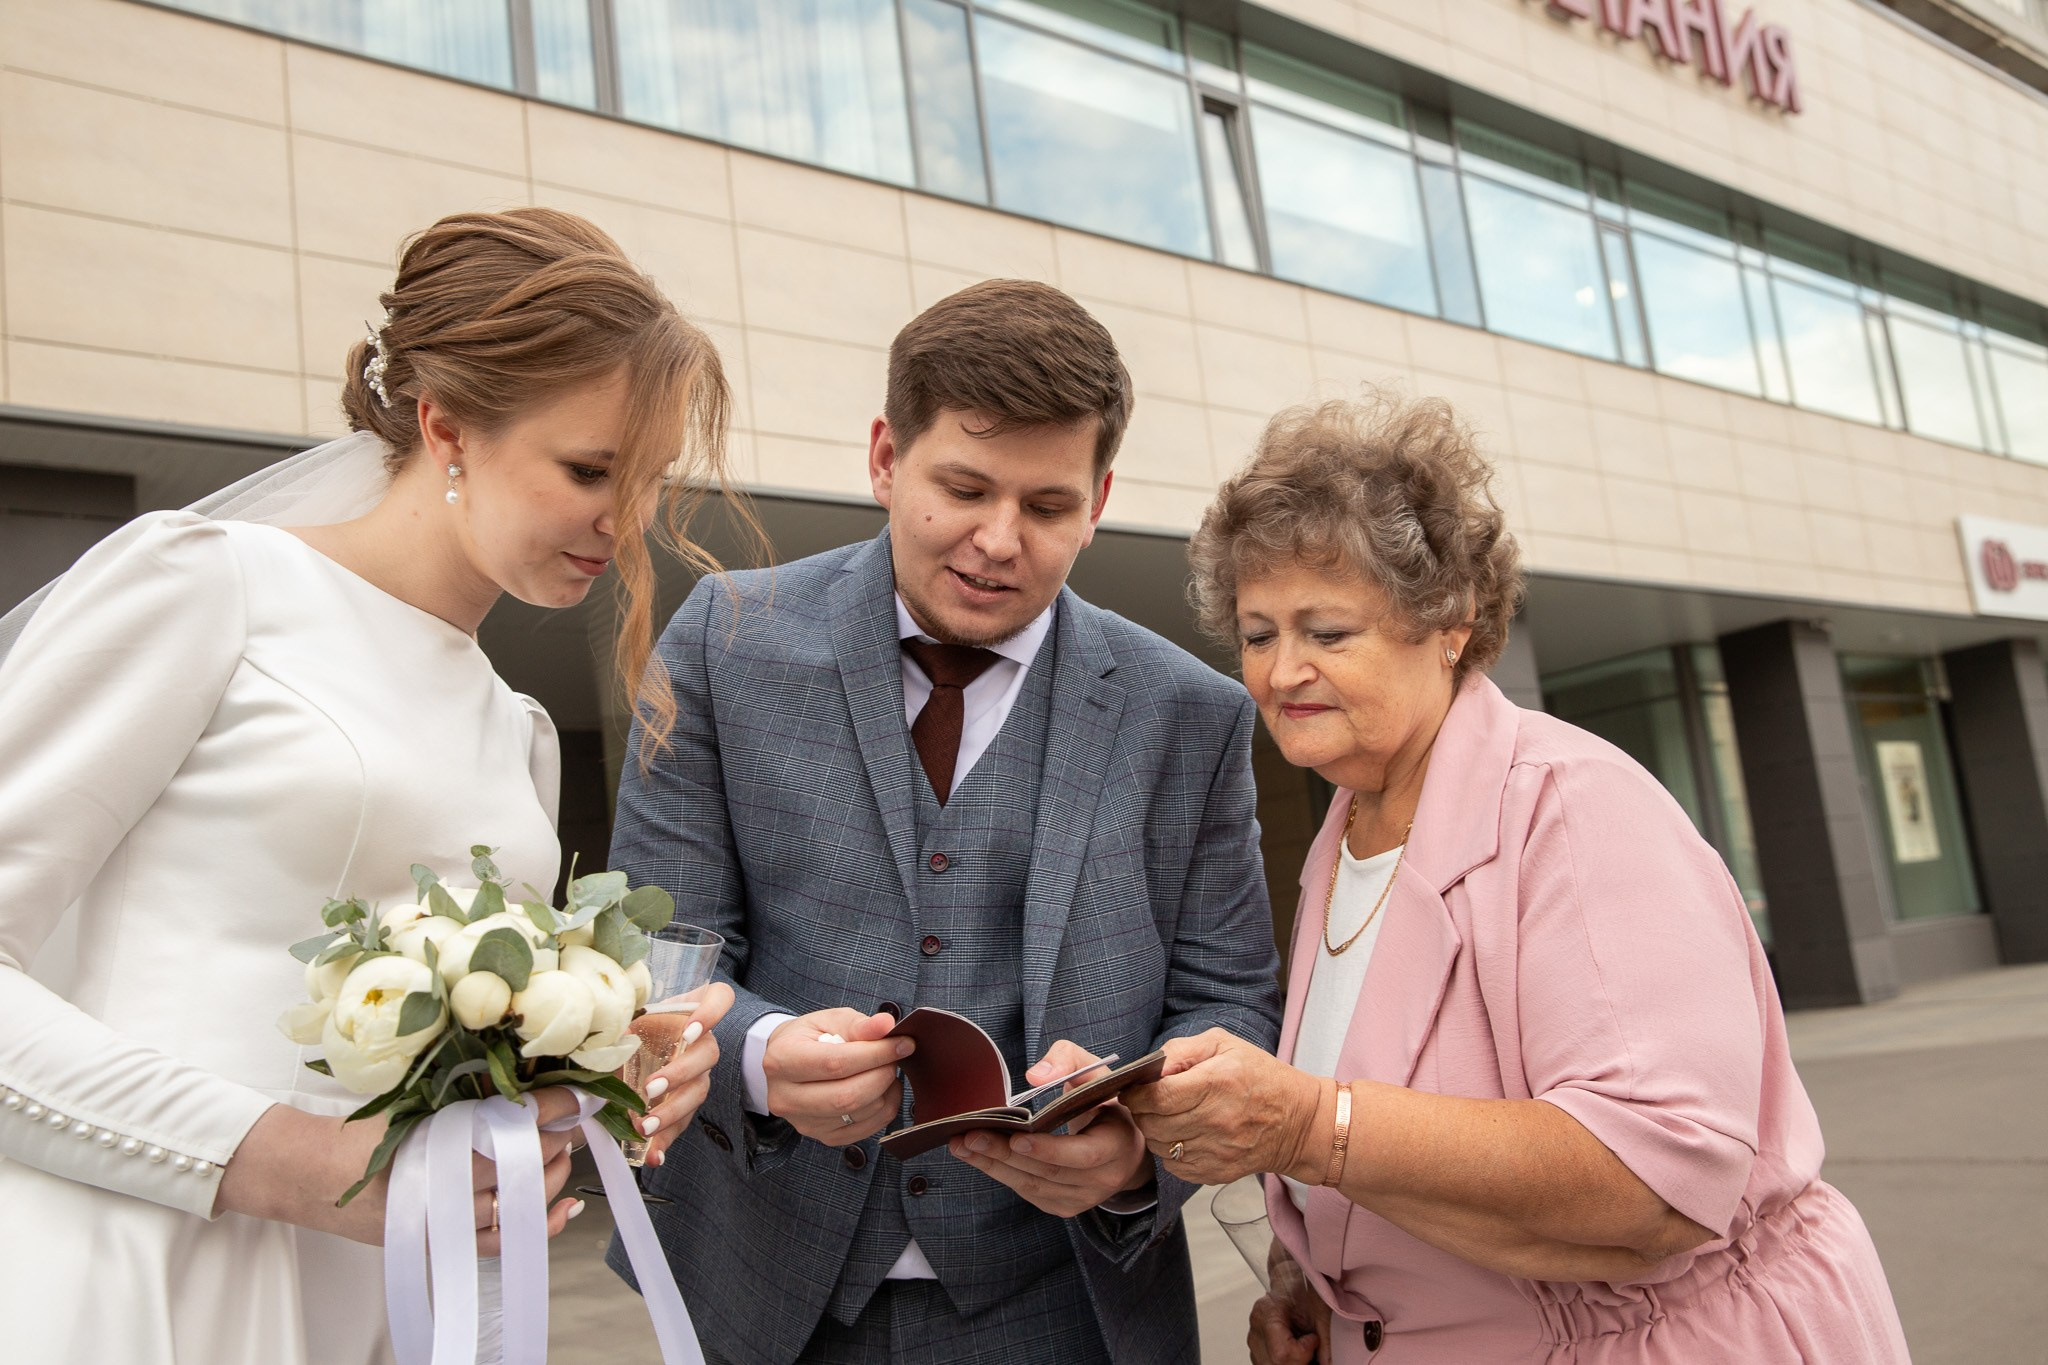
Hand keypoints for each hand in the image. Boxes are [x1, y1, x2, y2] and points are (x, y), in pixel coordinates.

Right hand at [219, 1086, 584, 1252]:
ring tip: (560, 1154)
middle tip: (572, 1120)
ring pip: (522, 1198)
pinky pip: (505, 1239)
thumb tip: (527, 1084)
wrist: (314, 1177)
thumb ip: (466, 1096)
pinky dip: (542, 1225)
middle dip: (559, 1136)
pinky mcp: (446, 1240)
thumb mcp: (415, 1102)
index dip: (558, 1102)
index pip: (517, 1114)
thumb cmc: (362, 1133)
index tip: (584, 1091)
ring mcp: (449, 1212)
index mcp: (442, 1129)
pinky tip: (567, 1206)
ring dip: (552, 1175)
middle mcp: (448, 1173)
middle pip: (527, 1156)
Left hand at [630, 982, 733, 1166]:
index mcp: (688, 1012)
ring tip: (645, 1126)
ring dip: (672, 1112)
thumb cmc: (631, 1028)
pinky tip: (653, 1154)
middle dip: (681, 1074)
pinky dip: (666, 1140)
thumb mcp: (623, 1021)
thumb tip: (600, 1038)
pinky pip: (682, 1122)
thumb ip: (618, 1025)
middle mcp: (700, 1042)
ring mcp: (696, 1074)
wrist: (627, 1052)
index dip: (712, 1012)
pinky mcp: (684, 1103)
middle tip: (652, 1089)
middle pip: (708, 1054)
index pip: (719, 998)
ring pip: (697, 1092)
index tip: (690, 1031)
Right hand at [763, 1008, 911, 1144]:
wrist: (789, 1065)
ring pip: (859, 1113)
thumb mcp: (830, 1020)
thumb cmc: (811, 1037)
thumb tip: (887, 1025)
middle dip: (882, 1075)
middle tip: (895, 1058)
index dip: (875, 1054)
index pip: (835, 1063)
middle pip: (847, 1096)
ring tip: (885, 1069)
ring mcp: (804, 1123)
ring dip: (885, 1091)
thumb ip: (859, 1024)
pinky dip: (884, 1108)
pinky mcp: (823, 1137)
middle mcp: (786, 1097)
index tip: (902, 1044)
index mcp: (782, 1060)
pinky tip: (881, 1089)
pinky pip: (865, 1129)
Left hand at [946, 1040, 1150, 1218]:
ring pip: (1032, 1185)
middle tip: (971, 1135)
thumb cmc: (1102, 1100)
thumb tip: (1035, 1077)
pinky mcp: (1063, 1206)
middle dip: (1005, 1153)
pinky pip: (1027, 1192)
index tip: (1017, 1137)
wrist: (1120, 1144)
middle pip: (1048, 1171)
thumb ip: (1067, 1061)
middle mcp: (1103, 1179)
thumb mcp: (1094, 1071)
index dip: (1049, 1149)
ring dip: (993, 1165)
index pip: (1083, 1155)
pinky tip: (976, 1156)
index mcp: (1117, 1144)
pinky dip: (999, 1173)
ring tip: (962, 1144)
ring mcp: (1083, 1197)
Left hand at [1122, 1028, 1326, 1186]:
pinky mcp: (1217, 1172)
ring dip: (1154, 1132)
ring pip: (1159, 1147)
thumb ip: (1182, 1050)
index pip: (1157, 1097)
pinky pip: (1174, 1166)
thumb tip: (1150, 1067)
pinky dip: (1170, 1152)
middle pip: (1153, 1124)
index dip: (1136, 1094)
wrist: (1298, 1122)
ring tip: (1167, 1117)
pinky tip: (1183, 1136)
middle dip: (1141, 1111)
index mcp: (1215, 1084)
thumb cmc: (1260, 1077)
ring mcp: (1217, 1151)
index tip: (1132, 1089)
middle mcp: (1215, 1121)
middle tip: (1147, 1102)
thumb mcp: (1224, 1045)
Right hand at [1249, 1241, 1331, 1364]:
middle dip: (1300, 1362)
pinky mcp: (1258, 1352)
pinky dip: (1288, 1363)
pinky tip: (1297, 1353)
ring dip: (1293, 1363)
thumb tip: (1328, 1362)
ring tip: (1304, 1349)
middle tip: (1313, 1348)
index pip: (1282, 1353)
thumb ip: (1326, 1335)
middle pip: (1276, 1364)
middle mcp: (1255, 1331)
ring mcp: (1254, 1344)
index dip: (1303, 1353)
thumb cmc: (1303, 1290)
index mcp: (1266, 1313)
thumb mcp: (1320, 1308)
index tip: (1314, 1339)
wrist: (1291, 1282)